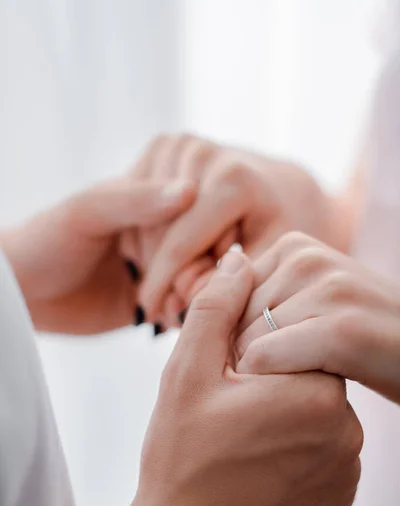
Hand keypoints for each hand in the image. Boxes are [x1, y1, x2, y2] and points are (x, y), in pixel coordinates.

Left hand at [0, 176, 192, 333]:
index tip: (186, 259)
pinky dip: (186, 311)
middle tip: (181, 290)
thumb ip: (137, 201)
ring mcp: (164, 263)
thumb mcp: (87, 212)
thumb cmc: (45, 241)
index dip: (198, 235)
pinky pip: (187, 302)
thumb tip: (190, 189)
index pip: (198, 208)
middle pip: (207, 244)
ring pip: (203, 275)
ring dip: (195, 293)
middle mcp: (163, 226)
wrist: (24, 293)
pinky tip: (169, 317)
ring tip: (171, 306)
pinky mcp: (160, 296)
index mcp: (151, 193)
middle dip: (200, 269)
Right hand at [76, 251, 361, 505]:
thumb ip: (216, 307)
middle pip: (307, 371)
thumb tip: (240, 257)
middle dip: (268, 378)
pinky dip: (294, 446)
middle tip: (227, 410)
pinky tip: (256, 465)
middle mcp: (346, 429)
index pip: (294, 337)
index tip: (225, 377)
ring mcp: (348, 467)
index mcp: (313, 391)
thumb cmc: (180, 461)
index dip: (252, 348)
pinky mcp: (342, 494)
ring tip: (238, 441)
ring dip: (281, 411)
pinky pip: (323, 447)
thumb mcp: (186, 373)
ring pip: (315, 408)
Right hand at [134, 133, 341, 320]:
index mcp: (231, 178)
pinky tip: (168, 250)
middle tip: (165, 306)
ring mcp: (180, 143)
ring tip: (173, 278)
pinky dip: (146, 229)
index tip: (158, 318)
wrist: (285, 189)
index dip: (163, 288)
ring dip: (149, 252)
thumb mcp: (266, 262)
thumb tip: (179, 300)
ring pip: (141, 216)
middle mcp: (200, 150)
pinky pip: (136, 199)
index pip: (178, 246)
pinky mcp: (165, 144)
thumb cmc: (281, 231)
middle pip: (155, 232)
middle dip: (156, 273)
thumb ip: (225, 285)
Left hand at [236, 232, 399, 403]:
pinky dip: (274, 385)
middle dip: (245, 358)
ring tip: (298, 383)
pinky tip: (305, 392)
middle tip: (283, 378)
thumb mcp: (312, 301)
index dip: (234, 338)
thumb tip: (218, 283)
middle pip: (231, 322)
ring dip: (262, 377)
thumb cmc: (363, 337)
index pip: (224, 298)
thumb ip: (267, 293)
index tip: (265, 362)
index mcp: (293, 247)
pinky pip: (267, 359)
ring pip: (245, 344)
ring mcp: (326, 288)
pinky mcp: (341, 329)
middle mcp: (305, 258)